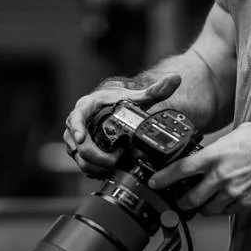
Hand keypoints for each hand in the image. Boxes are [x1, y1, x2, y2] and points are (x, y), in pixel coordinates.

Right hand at [62, 74, 182, 178]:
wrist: (111, 109)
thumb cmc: (119, 102)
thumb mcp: (136, 97)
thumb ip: (155, 90)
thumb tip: (175, 79)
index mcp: (87, 106)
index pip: (76, 117)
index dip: (76, 128)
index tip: (82, 139)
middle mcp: (77, 122)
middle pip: (78, 144)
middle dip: (95, 156)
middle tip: (114, 160)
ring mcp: (76, 138)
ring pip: (78, 157)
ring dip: (94, 166)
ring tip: (113, 167)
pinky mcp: (79, 150)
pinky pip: (81, 163)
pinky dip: (93, 169)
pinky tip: (106, 171)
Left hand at [148, 122, 250, 214]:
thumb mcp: (232, 136)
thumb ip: (216, 149)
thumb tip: (206, 155)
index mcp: (215, 156)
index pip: (181, 170)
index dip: (163, 179)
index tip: (154, 183)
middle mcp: (221, 177)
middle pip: (191, 198)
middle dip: (182, 202)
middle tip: (180, 200)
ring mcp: (234, 192)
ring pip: (209, 210)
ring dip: (204, 207)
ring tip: (205, 200)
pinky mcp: (247, 203)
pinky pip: (228, 213)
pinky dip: (224, 209)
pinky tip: (226, 200)